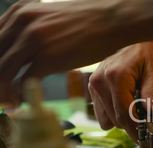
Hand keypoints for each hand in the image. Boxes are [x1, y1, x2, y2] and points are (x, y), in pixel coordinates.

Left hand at [0, 0, 135, 101]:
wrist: (114, 20)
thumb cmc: (91, 21)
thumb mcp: (53, 18)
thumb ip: (35, 29)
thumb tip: (28, 48)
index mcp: (21, 12)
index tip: (1, 76)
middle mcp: (22, 23)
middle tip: (1, 94)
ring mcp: (33, 40)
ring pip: (3, 71)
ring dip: (2, 91)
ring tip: (7, 103)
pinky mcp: (48, 58)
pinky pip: (23, 81)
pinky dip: (18, 96)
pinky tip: (22, 102)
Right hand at [88, 42, 152, 140]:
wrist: (130, 36)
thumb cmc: (145, 51)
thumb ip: (152, 94)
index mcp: (116, 78)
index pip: (124, 113)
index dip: (136, 129)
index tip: (146, 139)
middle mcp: (100, 82)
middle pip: (116, 119)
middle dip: (132, 125)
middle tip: (148, 124)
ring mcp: (93, 84)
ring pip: (107, 119)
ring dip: (123, 120)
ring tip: (137, 108)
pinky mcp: (92, 87)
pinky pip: (102, 112)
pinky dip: (114, 113)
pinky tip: (126, 102)